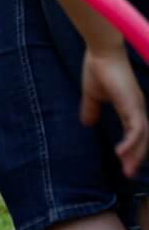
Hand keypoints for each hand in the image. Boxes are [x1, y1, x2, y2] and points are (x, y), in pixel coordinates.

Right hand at [82, 45, 148, 175]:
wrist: (102, 54)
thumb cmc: (98, 70)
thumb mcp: (92, 96)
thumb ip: (91, 110)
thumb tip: (87, 124)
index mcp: (131, 108)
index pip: (136, 134)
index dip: (132, 150)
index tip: (124, 165)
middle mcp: (138, 110)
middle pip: (143, 140)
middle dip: (136, 159)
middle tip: (128, 175)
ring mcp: (138, 108)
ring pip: (142, 139)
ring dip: (135, 156)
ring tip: (127, 170)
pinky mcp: (134, 106)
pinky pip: (137, 131)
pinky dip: (131, 144)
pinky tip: (120, 153)